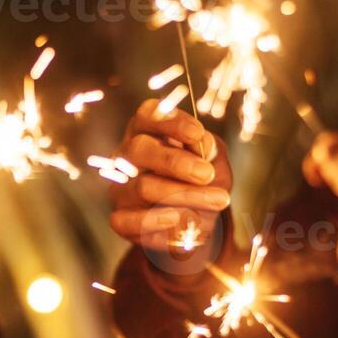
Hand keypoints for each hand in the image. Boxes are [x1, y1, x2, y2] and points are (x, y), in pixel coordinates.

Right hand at [108, 100, 231, 252]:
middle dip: (176, 162)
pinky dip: (156, 220)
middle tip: (207, 174)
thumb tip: (203, 144)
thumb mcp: (213, 159)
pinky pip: (130, 220)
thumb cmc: (200, 179)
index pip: (148, 115)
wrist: (193, 221)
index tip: (198, 133)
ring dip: (185, 195)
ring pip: (143, 187)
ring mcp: (120, 188)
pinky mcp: (119, 218)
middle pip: (139, 149)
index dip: (171, 122)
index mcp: (145, 131)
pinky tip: (178, 218)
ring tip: (217, 200)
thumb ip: (209, 150)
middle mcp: (126, 156)